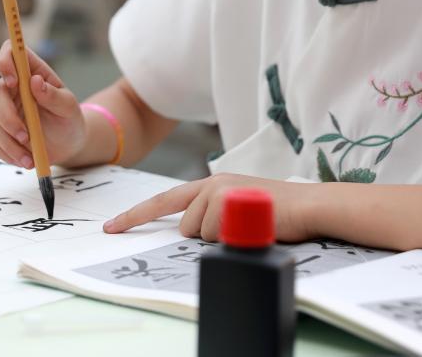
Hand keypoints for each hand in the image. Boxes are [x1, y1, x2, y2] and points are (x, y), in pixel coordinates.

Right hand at [0, 39, 85, 167]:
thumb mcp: (69, 108)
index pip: (11, 51)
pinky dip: (4, 152)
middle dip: (8, 118)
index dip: (6, 61)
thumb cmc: (68, 120)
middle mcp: (11, 86)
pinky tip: (22, 160)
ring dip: (8, 142)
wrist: (66, 145)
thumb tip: (35, 82)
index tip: (14, 81)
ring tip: (29, 159)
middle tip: (27, 138)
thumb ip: (53, 95)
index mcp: (31, 71)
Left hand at [102, 173, 317, 241]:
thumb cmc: (278, 214)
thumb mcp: (239, 209)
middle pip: (186, 225)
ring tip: (248, 227)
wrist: (310, 207)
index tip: (111, 227)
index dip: (136, 216)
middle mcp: (211, 183)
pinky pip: (216, 234)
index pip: (165, 201)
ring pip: (200, 233)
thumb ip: (214, 214)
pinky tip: (252, 228)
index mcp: (211, 183)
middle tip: (238, 230)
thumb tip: (195, 232)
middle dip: (207, 236)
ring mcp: (219, 190)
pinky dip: (233, 239)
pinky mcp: (228, 200)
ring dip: (223, 238)